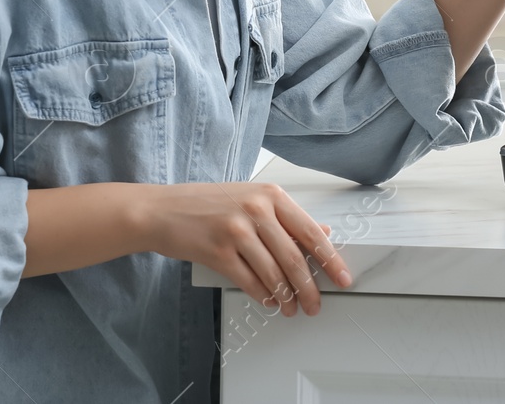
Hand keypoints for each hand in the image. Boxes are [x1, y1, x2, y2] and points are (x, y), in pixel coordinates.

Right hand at [139, 181, 350, 316]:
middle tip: (315, 304)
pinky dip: (263, 296)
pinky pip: (250, 282)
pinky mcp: (218, 252)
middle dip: (309, 288)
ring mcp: (236, 230)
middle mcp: (256, 210)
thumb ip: (285, 217)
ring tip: (292, 308)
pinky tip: (269, 302)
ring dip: (286, 297)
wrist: (162, 210)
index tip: (342, 277)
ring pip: (274, 274)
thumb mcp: (250, 199)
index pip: (311, 231)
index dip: (330, 259)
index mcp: (269, 195)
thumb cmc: (205, 204)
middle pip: (294, 258)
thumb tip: (322, 233)